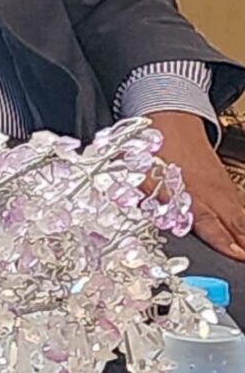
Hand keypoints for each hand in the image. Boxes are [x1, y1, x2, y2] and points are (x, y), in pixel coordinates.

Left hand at [150, 109, 244, 262]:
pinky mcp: (224, 183)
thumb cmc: (152, 148)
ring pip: (241, 214)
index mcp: (186, 192)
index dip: (222, 240)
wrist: (171, 118)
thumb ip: (145, 200)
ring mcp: (220, 187)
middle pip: (233, 222)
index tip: (237, 254)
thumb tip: (146, 220)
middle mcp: (208, 191)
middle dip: (243, 242)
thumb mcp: (138, 175)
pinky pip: (241, 204)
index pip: (208, 222)